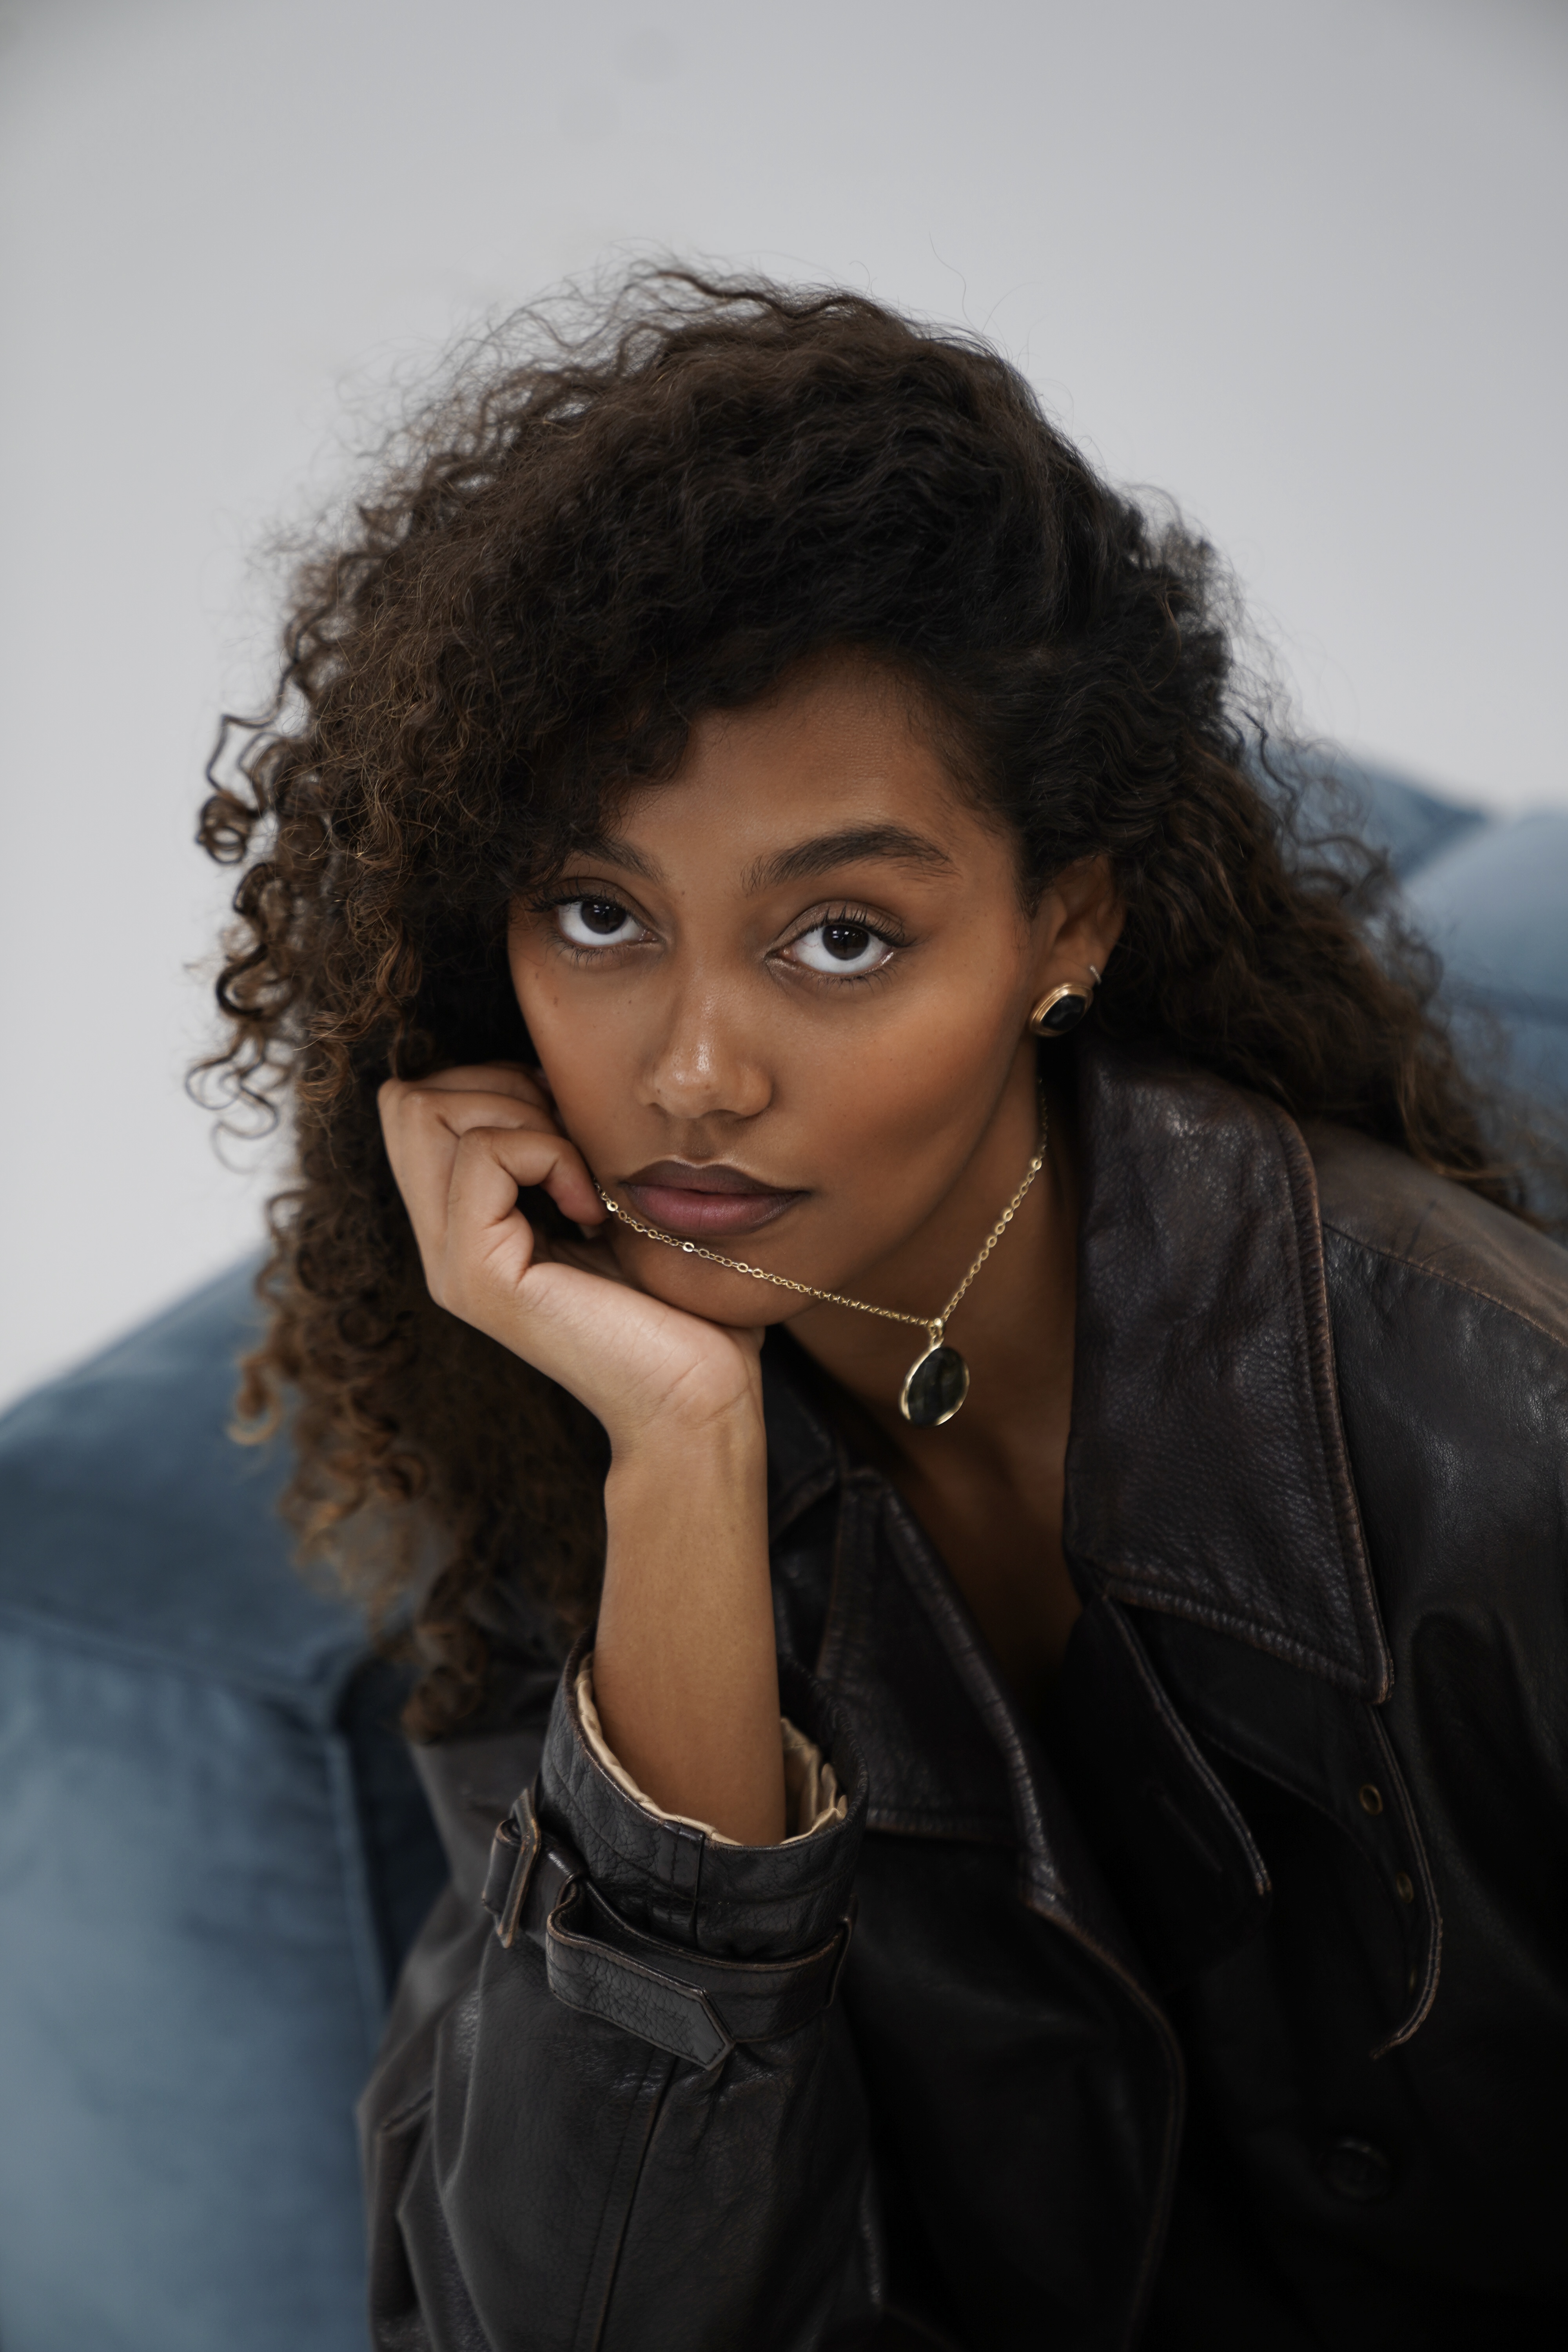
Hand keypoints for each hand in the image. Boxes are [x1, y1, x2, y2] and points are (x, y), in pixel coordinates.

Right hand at [377, 1064, 763, 1454]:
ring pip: (427, 1111)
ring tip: (582, 1179)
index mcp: (466, 1222)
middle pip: (407, 1099)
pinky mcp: (477, 1278)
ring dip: (524, 1117)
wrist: (701, 1393)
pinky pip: (483, 1154)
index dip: (495, 1081)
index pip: (417, 1100)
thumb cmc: (678, 1297)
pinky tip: (592, 1210)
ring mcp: (450, 1263)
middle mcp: (441, 1242)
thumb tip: (548, 1065)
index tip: (572, 1128)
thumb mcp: (609, 1192)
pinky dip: (549, 1154)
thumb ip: (560, 1139)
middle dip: (498, 1087)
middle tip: (573, 1147)